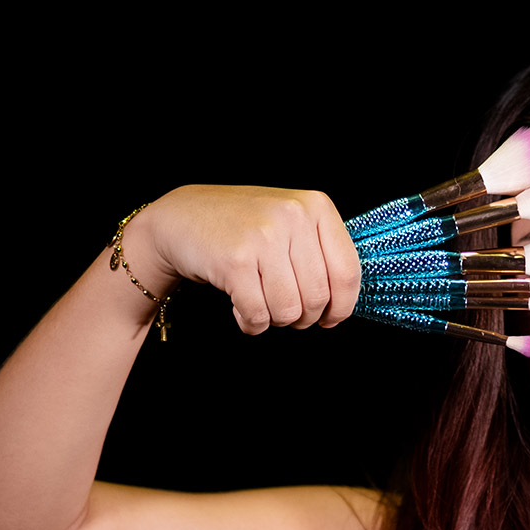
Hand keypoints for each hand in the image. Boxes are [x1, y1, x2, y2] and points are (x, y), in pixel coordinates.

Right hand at [134, 185, 361, 333]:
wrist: (182, 217)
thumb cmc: (243, 226)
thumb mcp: (290, 223)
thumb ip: (320, 254)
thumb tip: (341, 307)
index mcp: (315, 207)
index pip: (347, 271)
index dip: (342, 306)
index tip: (330, 318)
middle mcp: (292, 216)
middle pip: (318, 297)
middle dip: (303, 317)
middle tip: (286, 311)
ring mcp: (263, 237)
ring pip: (289, 310)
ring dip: (275, 319)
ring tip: (261, 303)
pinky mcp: (235, 260)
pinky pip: (258, 314)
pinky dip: (251, 323)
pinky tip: (241, 308)